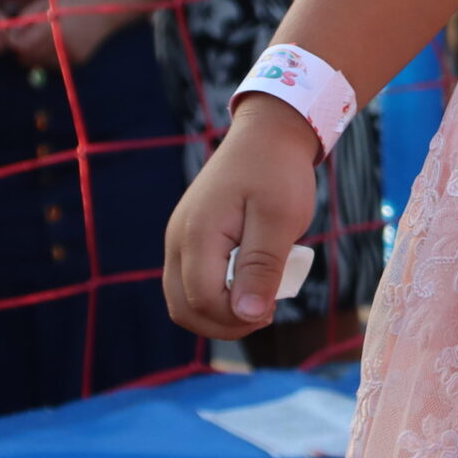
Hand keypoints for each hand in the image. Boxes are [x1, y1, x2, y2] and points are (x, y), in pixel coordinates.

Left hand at [9, 0, 127, 68]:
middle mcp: (61, 43)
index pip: (22, 46)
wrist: (102, 13)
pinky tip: (56, 48)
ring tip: (41, 45)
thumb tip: (10, 36)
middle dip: (23, 54)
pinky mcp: (78, 61)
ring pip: (41, 65)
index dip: (15, 45)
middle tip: (25, 45)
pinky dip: (50, 60)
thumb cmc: (70, 5)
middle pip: (30, 58)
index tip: (15, 40)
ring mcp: (70, 54)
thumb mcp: (46, 4)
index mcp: (51, 27)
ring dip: (36, 58)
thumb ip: (26, 18)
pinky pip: (55, 66)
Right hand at [164, 94, 320, 336]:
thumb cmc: (277, 171)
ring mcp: (179, 239)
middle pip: (184, 309)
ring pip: (183, 300)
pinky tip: (248, 283)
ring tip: (259, 299)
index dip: (236, 318)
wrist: (268, 133)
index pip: (202, 301)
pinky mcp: (188, 238)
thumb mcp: (280, 218)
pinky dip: (215, 294)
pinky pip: (191, 282)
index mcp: (197, 234)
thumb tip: (247, 315)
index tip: (273, 309)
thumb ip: (261, 267)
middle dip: (224, 323)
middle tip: (267, 312)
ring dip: (219, 312)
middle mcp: (177, 240)